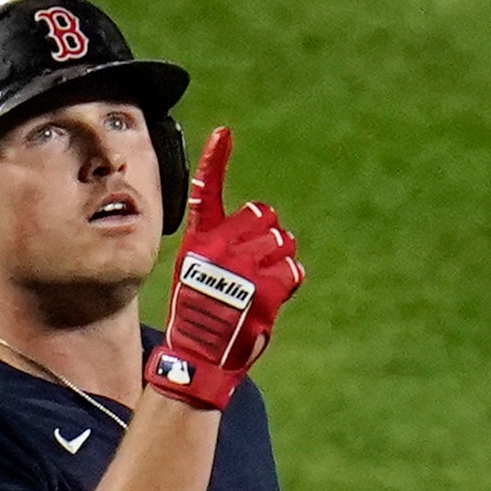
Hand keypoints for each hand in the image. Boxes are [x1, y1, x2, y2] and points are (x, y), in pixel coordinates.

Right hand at [144, 127, 305, 409]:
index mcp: (199, 240)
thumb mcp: (198, 273)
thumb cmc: (201, 316)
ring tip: (263, 284)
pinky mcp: (266, 288)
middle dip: (269, 234)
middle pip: (264, 215)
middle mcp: (220, 247)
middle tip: (260, 261)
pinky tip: (273, 296)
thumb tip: (266, 223)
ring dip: (281, 258)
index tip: (224, 133)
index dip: (216, 160)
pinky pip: (293, 269)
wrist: (202, 356)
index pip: (206, 191)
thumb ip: (223, 245)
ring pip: (283, 240)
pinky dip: (289, 280)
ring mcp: (243, 266)